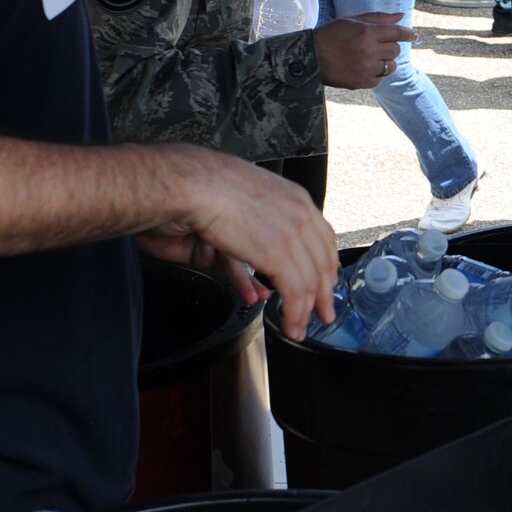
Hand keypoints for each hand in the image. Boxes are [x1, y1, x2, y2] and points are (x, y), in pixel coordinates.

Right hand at [161, 147, 338, 337]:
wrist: (187, 183)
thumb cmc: (199, 188)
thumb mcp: (238, 206)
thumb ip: (253, 230)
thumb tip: (252, 253)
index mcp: (293, 197)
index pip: (322, 237)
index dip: (324, 265)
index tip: (323, 285)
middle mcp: (299, 212)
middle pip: (323, 260)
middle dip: (323, 293)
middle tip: (322, 314)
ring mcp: (292, 232)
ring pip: (310, 279)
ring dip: (305, 310)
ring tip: (298, 329)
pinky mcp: (278, 252)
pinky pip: (294, 291)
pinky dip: (293, 314)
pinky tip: (289, 325)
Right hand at [315, 12, 414, 88]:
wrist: (309, 57)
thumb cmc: (330, 35)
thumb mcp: (352, 20)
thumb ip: (378, 18)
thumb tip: (401, 16)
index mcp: (367, 33)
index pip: (397, 33)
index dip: (408, 34)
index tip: (413, 36)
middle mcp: (369, 51)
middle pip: (395, 50)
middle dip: (390, 47)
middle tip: (378, 45)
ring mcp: (366, 68)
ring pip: (390, 66)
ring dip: (386, 61)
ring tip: (371, 58)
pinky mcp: (361, 82)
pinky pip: (380, 79)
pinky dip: (375, 74)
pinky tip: (364, 67)